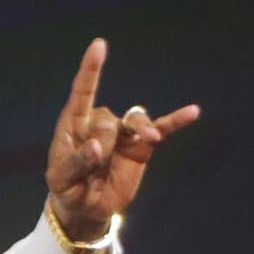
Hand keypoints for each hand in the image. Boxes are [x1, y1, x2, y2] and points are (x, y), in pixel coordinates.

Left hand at [45, 38, 199, 241]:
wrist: (87, 208)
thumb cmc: (68, 189)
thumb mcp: (60, 180)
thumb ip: (75, 163)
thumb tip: (97, 146)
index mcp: (74, 123)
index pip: (83, 91)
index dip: (91, 69)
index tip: (99, 45)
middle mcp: (99, 121)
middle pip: (106, 119)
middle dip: (100, 148)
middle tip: (91, 175)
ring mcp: (122, 132)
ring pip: (133, 121)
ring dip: (138, 132)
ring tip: (149, 141)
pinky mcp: (140, 145)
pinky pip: (160, 129)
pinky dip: (175, 121)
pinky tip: (192, 112)